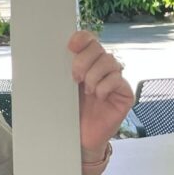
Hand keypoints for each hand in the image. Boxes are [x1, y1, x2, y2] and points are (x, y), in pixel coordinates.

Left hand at [68, 31, 132, 159]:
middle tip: (74, 76)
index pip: (88, 40)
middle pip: (98, 48)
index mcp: (85, 62)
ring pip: (109, 61)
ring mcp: (115, 80)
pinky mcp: (125, 94)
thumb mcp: (61, 88)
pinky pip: (119, 80)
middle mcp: (102, 68)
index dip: (82, 38)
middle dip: (84, 60)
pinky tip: (98, 96)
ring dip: (94, 74)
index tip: (71, 45)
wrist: (80, 136)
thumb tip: (48, 54)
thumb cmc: (69, 111)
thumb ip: (60, 70)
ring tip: (86, 89)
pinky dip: (105, 86)